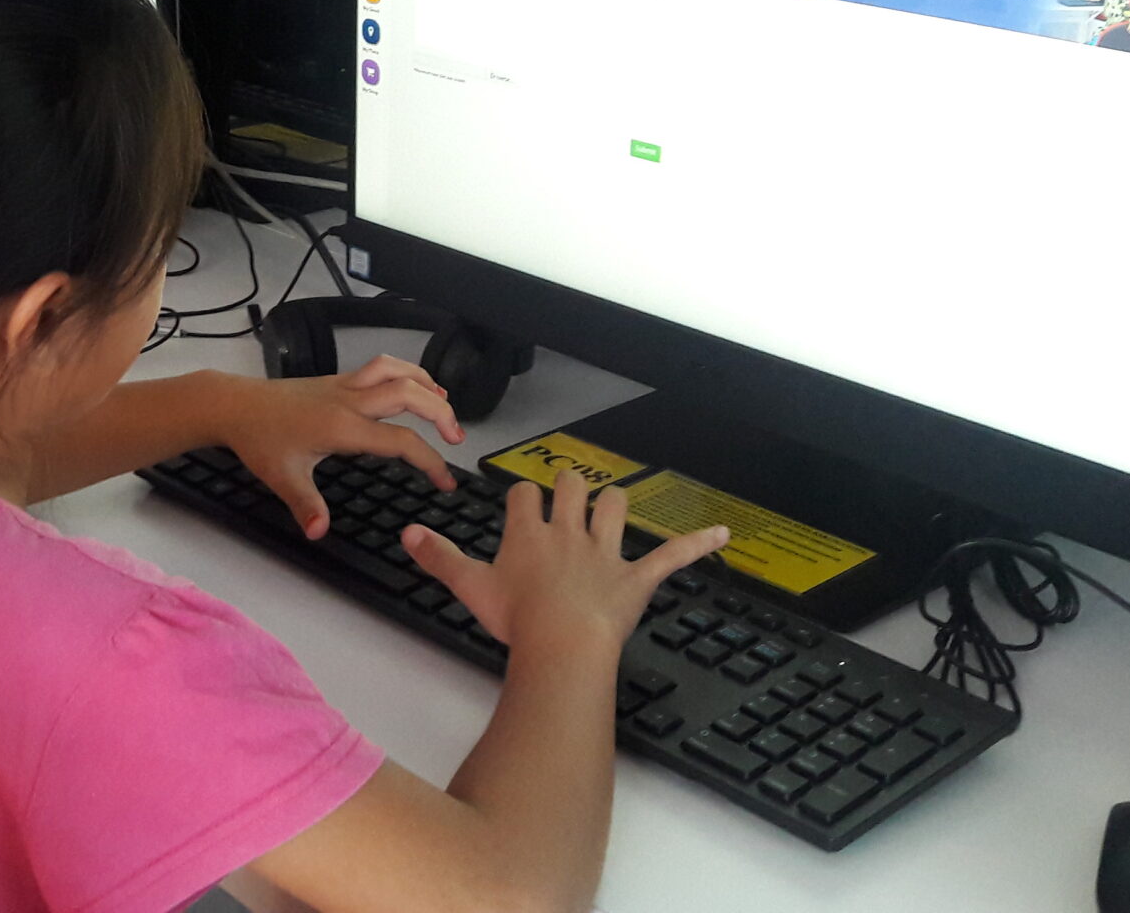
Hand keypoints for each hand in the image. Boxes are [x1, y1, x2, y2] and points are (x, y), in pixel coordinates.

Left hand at [221, 356, 464, 539]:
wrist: (235, 405)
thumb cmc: (259, 439)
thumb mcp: (282, 476)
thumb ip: (305, 505)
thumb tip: (319, 531)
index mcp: (342, 426)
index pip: (401, 441)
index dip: (430, 461)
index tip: (445, 481)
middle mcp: (349, 399)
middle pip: (410, 393)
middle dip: (441, 414)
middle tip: (457, 439)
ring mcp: (345, 385)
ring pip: (397, 370)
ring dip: (426, 384)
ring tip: (445, 406)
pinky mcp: (338, 380)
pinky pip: (381, 368)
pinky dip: (406, 374)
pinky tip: (413, 388)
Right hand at [406, 471, 727, 654]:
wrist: (562, 643)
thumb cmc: (517, 618)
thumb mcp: (469, 587)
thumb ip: (439, 557)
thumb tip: (407, 532)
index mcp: (528, 533)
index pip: (524, 495)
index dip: (523, 497)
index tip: (521, 504)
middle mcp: (568, 534)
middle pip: (571, 488)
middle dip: (570, 486)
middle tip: (567, 494)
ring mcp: (605, 554)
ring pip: (615, 508)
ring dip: (614, 504)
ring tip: (611, 507)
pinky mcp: (637, 579)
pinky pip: (672, 556)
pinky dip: (698, 544)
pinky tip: (722, 534)